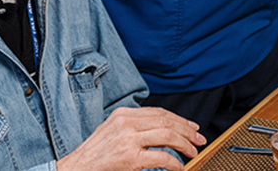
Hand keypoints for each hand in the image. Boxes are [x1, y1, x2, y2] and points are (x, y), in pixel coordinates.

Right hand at [56, 107, 205, 170]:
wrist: (78, 167)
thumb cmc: (96, 154)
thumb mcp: (113, 130)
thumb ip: (133, 126)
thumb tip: (159, 129)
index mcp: (123, 114)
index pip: (159, 112)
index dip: (179, 119)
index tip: (191, 127)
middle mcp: (126, 122)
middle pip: (166, 121)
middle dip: (187, 130)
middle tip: (199, 139)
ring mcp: (128, 139)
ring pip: (167, 136)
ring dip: (185, 145)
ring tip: (193, 153)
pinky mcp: (130, 158)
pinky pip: (161, 158)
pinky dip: (175, 163)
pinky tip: (180, 167)